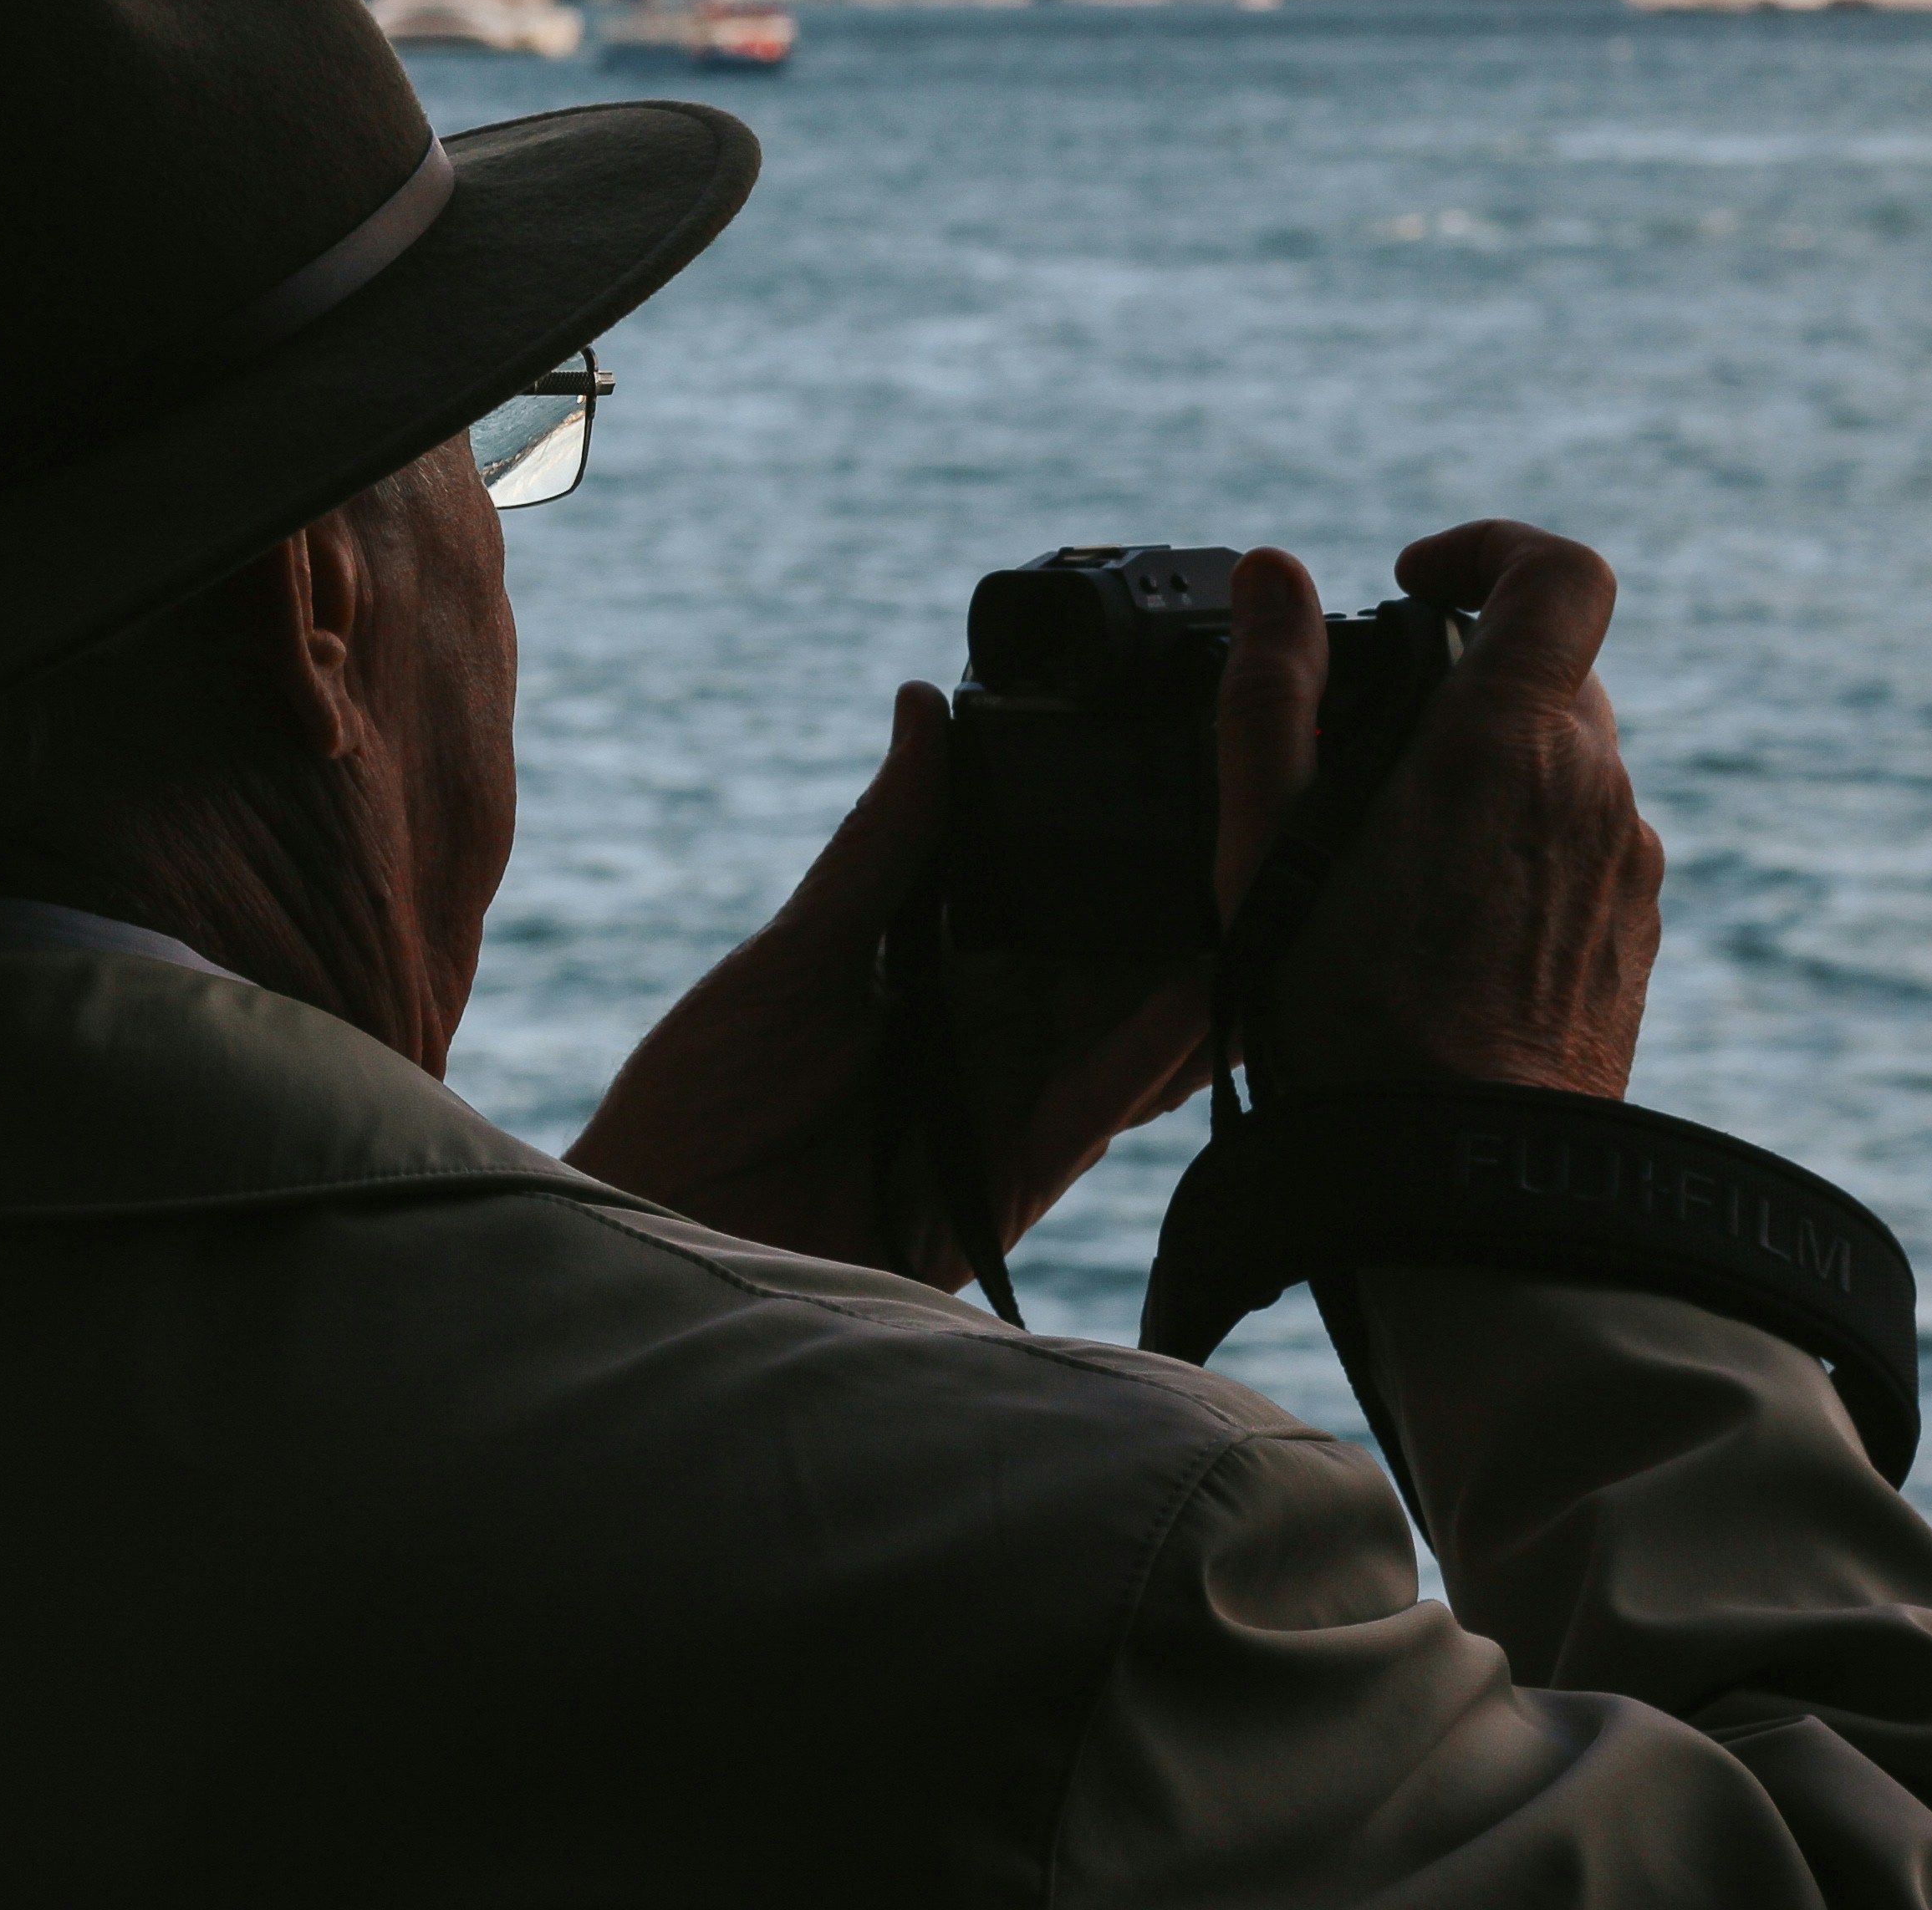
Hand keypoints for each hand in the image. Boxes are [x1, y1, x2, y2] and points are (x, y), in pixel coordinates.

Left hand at [564, 684, 1215, 1286]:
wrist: (656, 1226)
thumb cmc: (700, 1095)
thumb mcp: (796, 952)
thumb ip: (883, 844)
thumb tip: (925, 705)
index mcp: (942, 977)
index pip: (1053, 900)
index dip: (1120, 846)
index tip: (1194, 765)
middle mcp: (991, 1040)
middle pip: (1114, 965)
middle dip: (1188, 905)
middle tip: (1274, 822)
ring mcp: (1007, 1109)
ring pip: (1133, 1036)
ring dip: (1200, 977)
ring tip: (1275, 899)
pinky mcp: (1009, 1180)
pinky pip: (1094, 1109)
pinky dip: (1148, 1057)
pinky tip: (1199, 999)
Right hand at [1215, 523, 1664, 1096]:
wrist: (1457, 1175)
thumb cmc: (1343, 1010)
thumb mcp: (1266, 840)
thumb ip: (1269, 689)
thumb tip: (1272, 573)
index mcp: (1507, 740)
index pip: (1561, 575)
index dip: (1490, 549)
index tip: (1414, 584)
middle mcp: (1595, 786)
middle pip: (1552, 670)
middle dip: (1464, 679)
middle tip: (1370, 750)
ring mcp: (1628, 862)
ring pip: (1569, 760)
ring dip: (1491, 770)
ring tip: (1396, 859)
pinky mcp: (1637, 930)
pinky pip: (1587, 842)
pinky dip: (1523, 844)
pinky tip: (1447, 923)